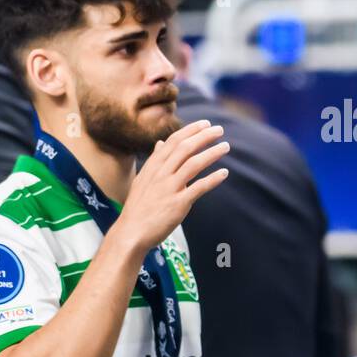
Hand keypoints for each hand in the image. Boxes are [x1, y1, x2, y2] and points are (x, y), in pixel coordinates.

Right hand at [114, 120, 228, 252]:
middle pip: (185, 148)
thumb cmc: (138, 207)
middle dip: (204, 136)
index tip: (205, 123)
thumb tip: (160, 143)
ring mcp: (169, 188)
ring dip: (212, 153)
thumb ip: (154, 161)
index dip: (191, 130)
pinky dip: (213, 179)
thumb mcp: (143, 179)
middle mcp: (161, 174)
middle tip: (220, 130)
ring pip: (193, 164)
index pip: (173, 141)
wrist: (131, 233)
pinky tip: (224, 173)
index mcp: (153, 167)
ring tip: (225, 147)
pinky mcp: (178, 204)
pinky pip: (199, 187)